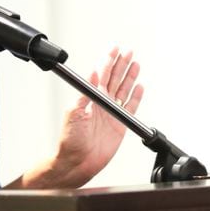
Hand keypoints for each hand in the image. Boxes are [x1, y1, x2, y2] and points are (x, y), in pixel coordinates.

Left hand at [52, 47, 143, 186]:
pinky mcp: (120, 124)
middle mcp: (102, 102)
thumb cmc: (70, 139)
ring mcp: (111, 112)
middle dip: (122, 64)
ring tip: (136, 64)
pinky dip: (136, 97)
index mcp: (90, 97)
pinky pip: (130, 107)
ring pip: (124, 89)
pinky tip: (139, 87)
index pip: (102, 74)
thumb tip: (93, 73)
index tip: (115, 49)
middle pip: (115, 78)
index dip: (109, 60)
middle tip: (129, 51)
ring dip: (130, 77)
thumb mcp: (73, 112)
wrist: (77, 161)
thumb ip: (85, 92)